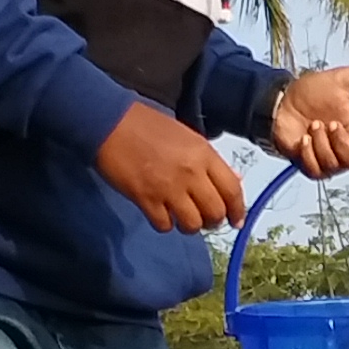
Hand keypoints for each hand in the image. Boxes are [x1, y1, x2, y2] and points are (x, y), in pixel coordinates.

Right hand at [97, 100, 244, 231]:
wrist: (110, 123)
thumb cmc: (148, 126)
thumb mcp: (187, 137)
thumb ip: (210, 161)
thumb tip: (234, 180)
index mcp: (203, 153)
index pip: (232, 189)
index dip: (238, 209)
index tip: (236, 220)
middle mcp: (190, 173)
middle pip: (214, 212)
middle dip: (213, 221)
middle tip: (204, 219)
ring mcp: (168, 188)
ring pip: (192, 224)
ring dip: (189, 226)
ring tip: (182, 217)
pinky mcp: (145, 199)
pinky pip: (165, 225)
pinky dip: (165, 224)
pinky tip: (161, 214)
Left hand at [271, 64, 348, 179]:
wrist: (282, 101)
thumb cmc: (313, 92)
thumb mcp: (340, 78)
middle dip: (343, 143)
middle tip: (331, 123)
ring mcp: (331, 160)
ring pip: (335, 165)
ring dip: (322, 143)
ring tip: (313, 125)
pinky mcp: (312, 167)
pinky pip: (316, 170)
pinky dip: (309, 153)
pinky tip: (303, 138)